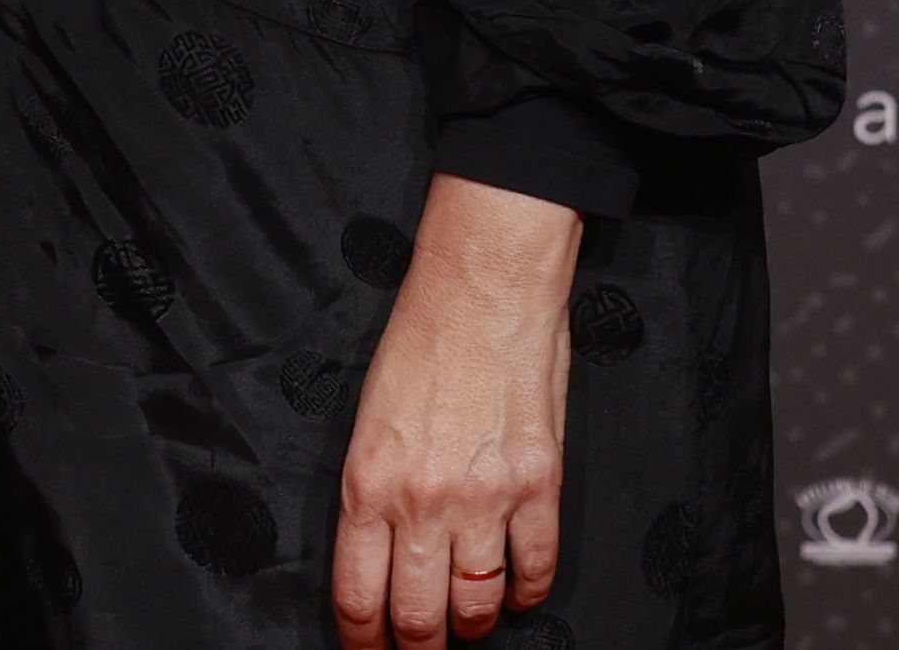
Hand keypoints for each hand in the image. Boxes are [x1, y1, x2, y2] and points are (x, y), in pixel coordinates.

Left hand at [333, 172, 580, 647]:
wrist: (483, 286)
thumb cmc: (423, 338)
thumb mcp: (370, 418)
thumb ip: (375, 490)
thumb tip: (381, 552)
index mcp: (369, 483)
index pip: (359, 597)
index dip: (365, 641)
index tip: (371, 649)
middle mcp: (423, 502)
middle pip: (420, 618)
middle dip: (419, 646)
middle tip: (423, 646)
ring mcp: (485, 497)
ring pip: (478, 604)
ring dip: (473, 623)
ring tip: (471, 619)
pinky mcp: (539, 485)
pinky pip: (536, 568)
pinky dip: (529, 591)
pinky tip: (519, 588)